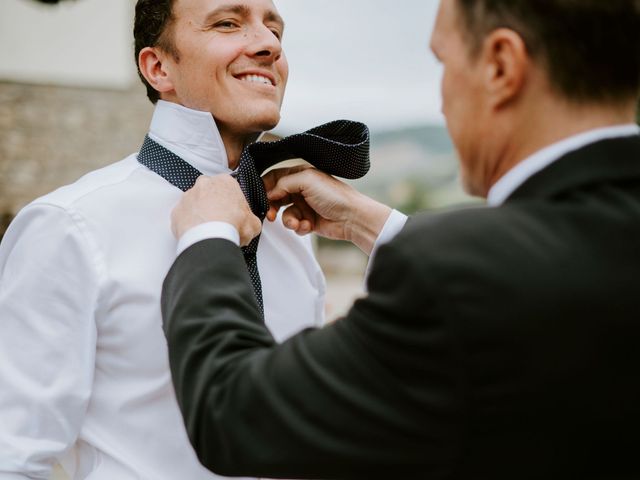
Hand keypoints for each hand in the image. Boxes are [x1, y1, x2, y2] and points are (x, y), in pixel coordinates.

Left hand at [171, 175, 261, 246]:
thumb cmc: (232, 226)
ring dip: (201, 214)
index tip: (234, 213)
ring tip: (209, 230)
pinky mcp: (176, 211)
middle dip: (214, 204)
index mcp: (225, 181)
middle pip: (210, 192)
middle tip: (221, 221)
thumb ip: (250, 220)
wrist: (210, 238)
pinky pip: (183, 217)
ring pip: (195, 203)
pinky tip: (198, 234)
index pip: (229, 188)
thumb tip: (249, 225)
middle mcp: (204, 184)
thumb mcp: (254, 223)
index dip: (233, 203)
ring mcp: (188, 197)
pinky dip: (189, 224)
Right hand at [263, 167, 391, 254]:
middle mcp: (301, 189)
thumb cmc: (334, 196)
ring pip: (284, 214)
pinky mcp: (308, 221)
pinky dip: (300, 227)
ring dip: (288, 220)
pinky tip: (309, 226)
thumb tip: (270, 192)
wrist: (352, 218)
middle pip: (276, 197)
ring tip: (298, 223)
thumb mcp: (306, 180)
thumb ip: (284, 183)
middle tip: (270, 215)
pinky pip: (294, 225)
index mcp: (300, 174)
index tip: (258, 196)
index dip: (265, 186)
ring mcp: (304, 205)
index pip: (275, 177)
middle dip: (272, 207)